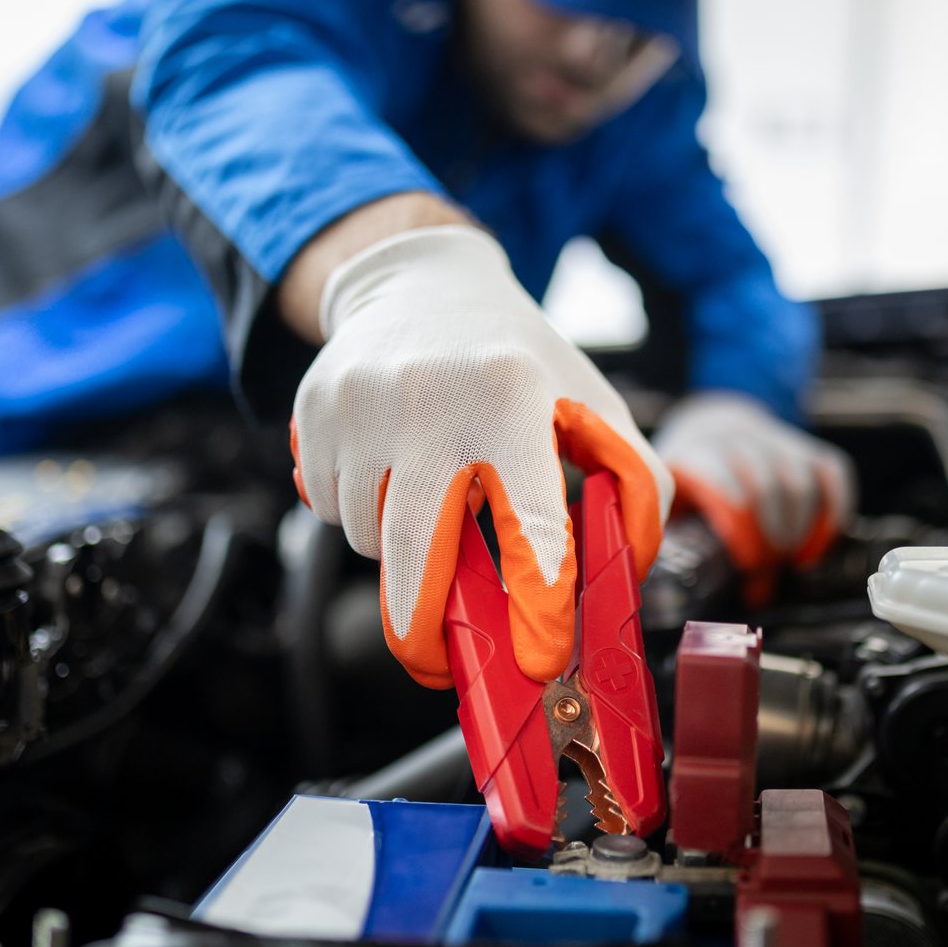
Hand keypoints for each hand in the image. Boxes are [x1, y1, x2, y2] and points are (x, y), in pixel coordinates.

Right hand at [289, 225, 672, 686]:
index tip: (540, 655)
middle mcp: (429, 397)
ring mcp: (360, 403)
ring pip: (369, 537)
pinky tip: (390, 468)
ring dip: (399, 549)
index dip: (536, 598)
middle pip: (414, 548)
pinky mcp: (314, 410)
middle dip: (421, 628)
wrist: (421, 281)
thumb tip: (625, 568)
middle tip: (437, 665)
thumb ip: (633, 482)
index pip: (528, 517)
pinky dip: (358, 512)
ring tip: (431, 499)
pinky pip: (328, 509)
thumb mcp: (592, 402)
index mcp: (511, 397)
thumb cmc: (518, 359)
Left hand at [654, 391, 854, 577]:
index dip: (741, 531)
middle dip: (771, 538)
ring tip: (789, 561)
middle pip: (765, 487)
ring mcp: (772, 439)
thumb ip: (675, 547)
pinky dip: (833, 514)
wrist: (710, 430)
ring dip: (800, 531)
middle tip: (766, 568)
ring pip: (800, 482)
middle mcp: (733, 440)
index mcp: (692, 456)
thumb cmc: (689, 483)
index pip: (723, 488)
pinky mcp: (806, 445)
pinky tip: (818, 547)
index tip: (748, 564)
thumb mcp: (669, 509)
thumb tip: (700, 604)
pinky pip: (832, 473)